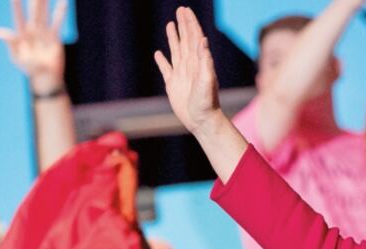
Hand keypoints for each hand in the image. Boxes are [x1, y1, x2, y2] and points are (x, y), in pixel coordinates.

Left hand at [0, 0, 67, 93]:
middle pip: (33, 11)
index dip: (16, 6)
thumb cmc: (28, 68)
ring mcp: (44, 33)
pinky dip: (60, 13)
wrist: (45, 78)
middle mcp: (33, 30)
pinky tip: (63, 2)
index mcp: (21, 34)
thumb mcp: (16, 57)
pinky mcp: (55, 38)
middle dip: (34, 0)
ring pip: (44, 14)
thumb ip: (10, 42)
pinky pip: (57, 24)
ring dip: (45, 2)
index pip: (18, 16)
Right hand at [153, 7, 222, 133]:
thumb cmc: (207, 103)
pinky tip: (158, 54)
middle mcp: (190, 65)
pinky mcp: (173, 86)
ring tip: (170, 25)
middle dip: (182, 24)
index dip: (190, 23)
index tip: (185, 11)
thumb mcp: (207, 80)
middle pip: (185, 40)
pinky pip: (165, 69)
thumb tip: (202, 39)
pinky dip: (161, 61)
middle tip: (179, 10)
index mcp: (198, 62)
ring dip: (173, 38)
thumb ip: (205, 60)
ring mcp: (181, 75)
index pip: (194, 37)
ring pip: (176, 51)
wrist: (202, 121)